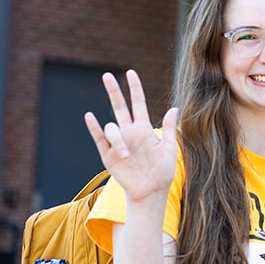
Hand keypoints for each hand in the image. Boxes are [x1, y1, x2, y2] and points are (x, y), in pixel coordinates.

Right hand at [85, 70, 177, 203]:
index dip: (135, 88)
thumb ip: (169, 128)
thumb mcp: (170, 148)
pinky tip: (90, 117)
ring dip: (118, 139)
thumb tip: (174, 108)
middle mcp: (129, 132)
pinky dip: (94, 128)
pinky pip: (99, 138)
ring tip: (127, 156)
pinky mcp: (108, 155)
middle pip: (119, 106)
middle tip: (107, 75)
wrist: (151, 191)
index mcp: (144, 128)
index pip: (138, 103)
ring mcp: (118, 143)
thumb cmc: (163, 170)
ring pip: (112, 128)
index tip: (130, 73)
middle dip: (114, 91)